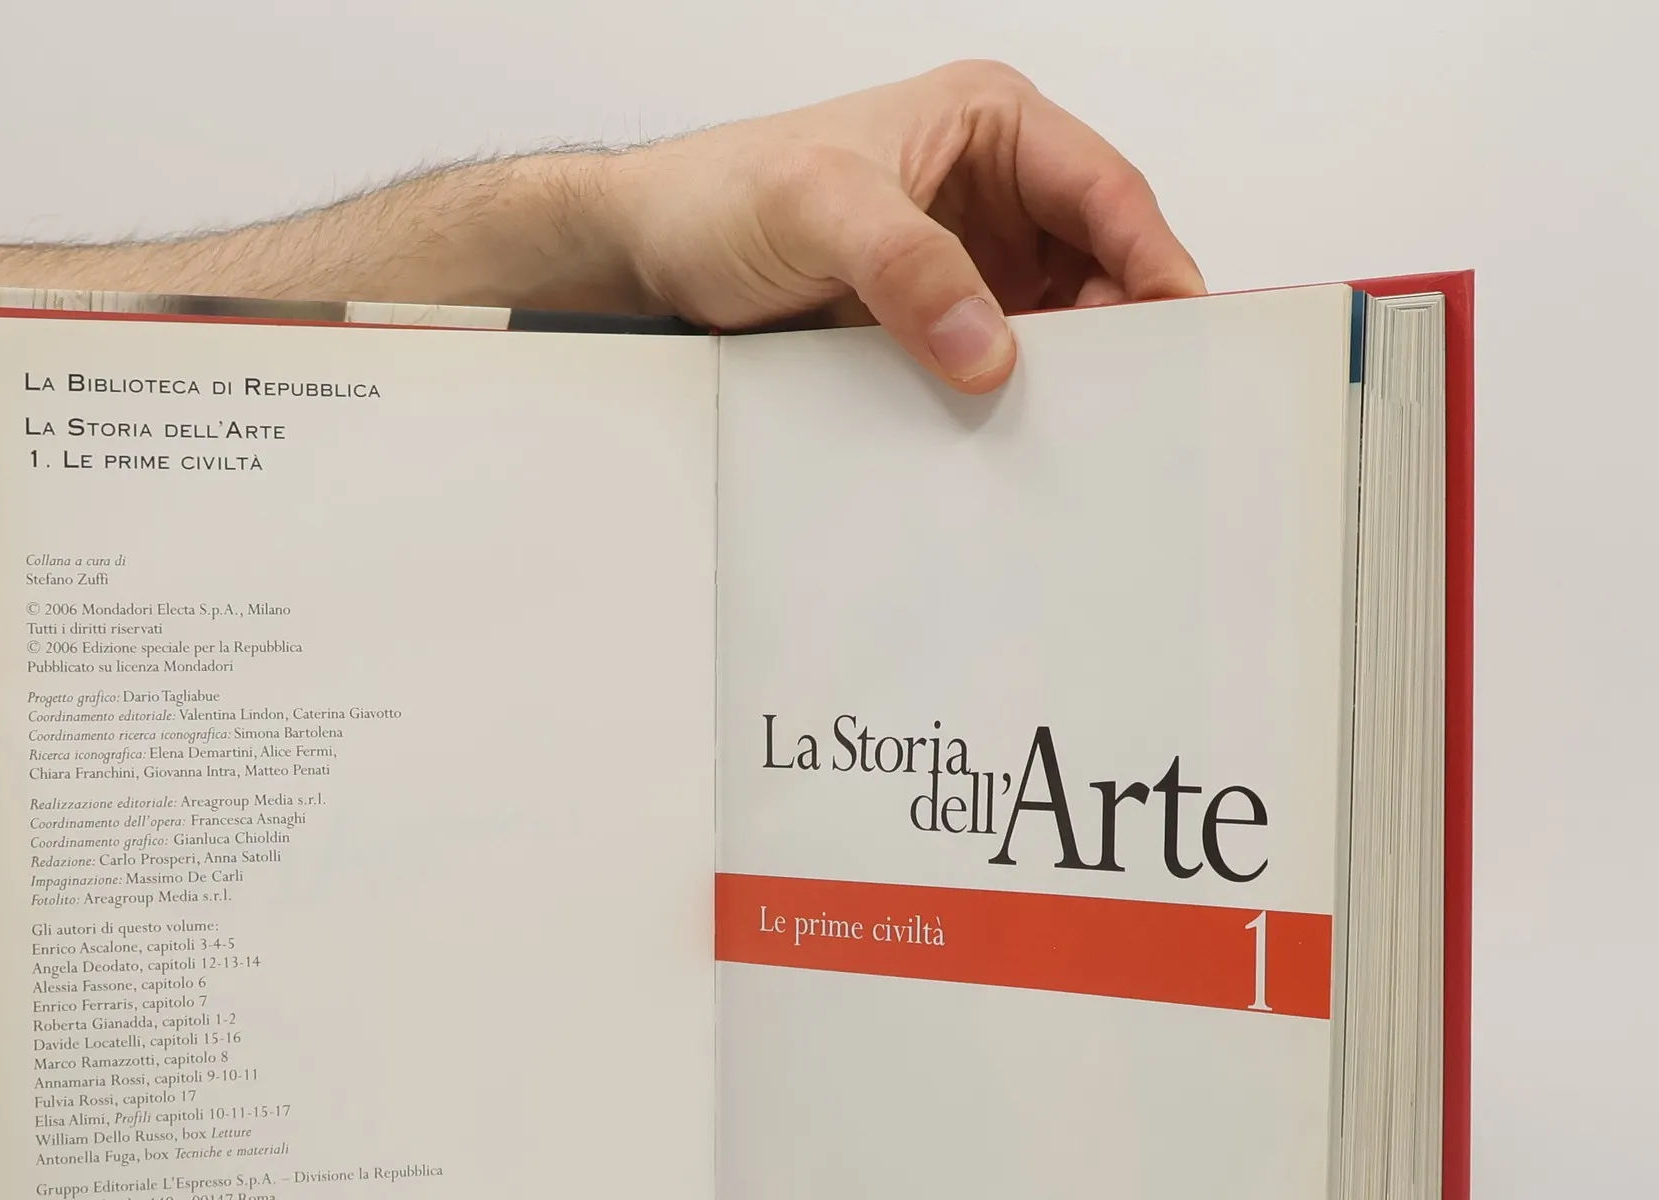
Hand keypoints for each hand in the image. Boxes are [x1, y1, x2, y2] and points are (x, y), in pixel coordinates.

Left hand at [604, 61, 1203, 391]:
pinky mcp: (935, 323)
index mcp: (990, 125)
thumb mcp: (819, 209)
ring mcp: (967, 263)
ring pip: (1053, 324)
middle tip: (1127, 405)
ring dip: (1063, 376)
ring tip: (1072, 434)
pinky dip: (1009, 401)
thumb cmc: (724, 194)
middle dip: (1116, 330)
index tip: (1179, 329)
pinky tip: (1010, 439)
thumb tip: (989, 345)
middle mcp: (993, 192)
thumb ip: (908, 267)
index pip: (1105, 191)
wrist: (653, 251)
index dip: (1153, 260)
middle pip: (1096, 265)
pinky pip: (995, 364)